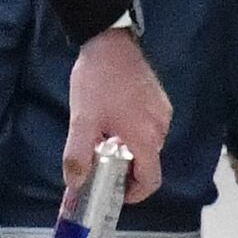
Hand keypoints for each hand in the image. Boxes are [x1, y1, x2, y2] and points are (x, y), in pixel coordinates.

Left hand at [66, 24, 171, 202]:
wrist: (109, 43)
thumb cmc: (96, 82)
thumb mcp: (82, 120)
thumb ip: (77, 154)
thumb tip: (74, 184)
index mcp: (146, 138)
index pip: (151, 180)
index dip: (135, 193)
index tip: (115, 194)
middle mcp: (161, 128)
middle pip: (147, 162)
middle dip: (124, 168)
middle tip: (97, 164)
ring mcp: (163, 113)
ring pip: (146, 144)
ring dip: (126, 148)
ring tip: (100, 137)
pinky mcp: (159, 101)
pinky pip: (148, 127)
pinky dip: (132, 132)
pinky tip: (111, 120)